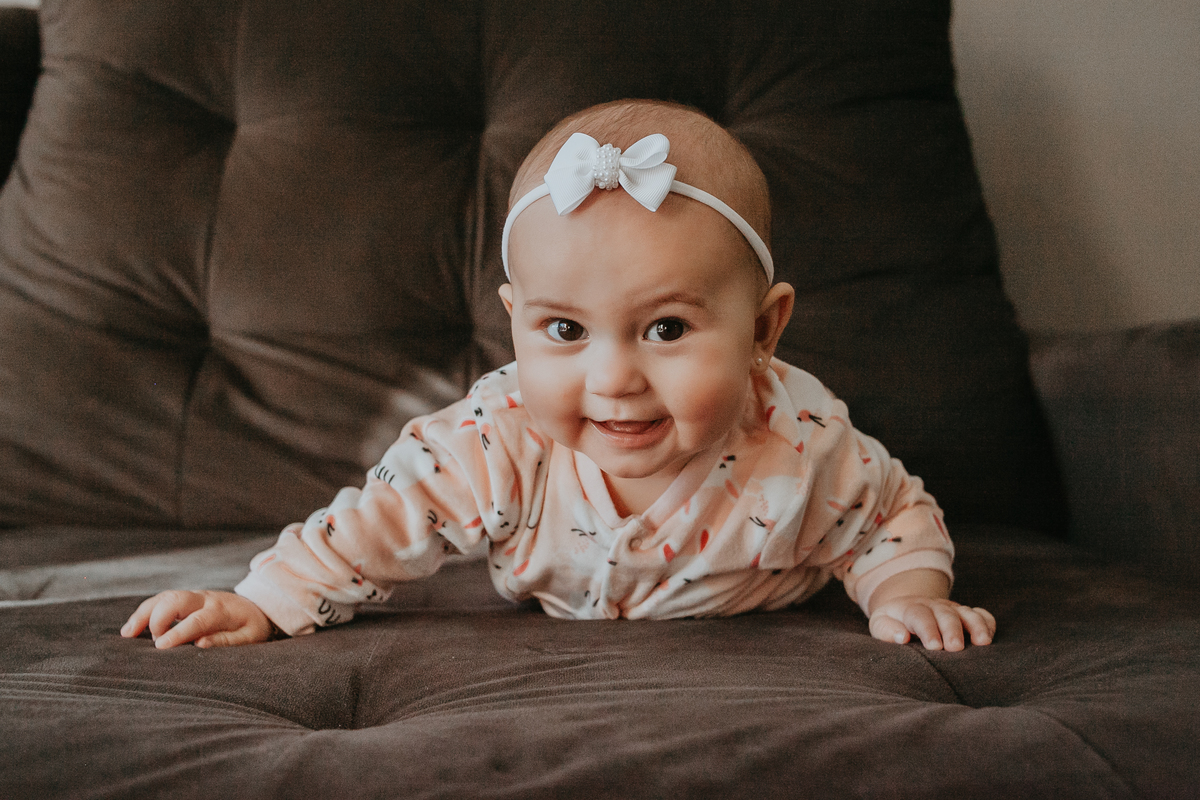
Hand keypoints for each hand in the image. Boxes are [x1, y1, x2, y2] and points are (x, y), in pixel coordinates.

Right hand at [120, 590, 274, 648]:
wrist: (258, 607)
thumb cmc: (253, 627)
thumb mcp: (250, 637)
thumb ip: (227, 641)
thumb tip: (200, 643)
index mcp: (222, 610)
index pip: (196, 620)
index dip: (177, 633)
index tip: (160, 646)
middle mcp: (205, 599)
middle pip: (175, 600)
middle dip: (157, 618)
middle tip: (151, 643)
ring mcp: (193, 597)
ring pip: (164, 597)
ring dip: (144, 613)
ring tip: (126, 634)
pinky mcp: (186, 600)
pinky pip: (162, 601)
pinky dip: (145, 612)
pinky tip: (131, 629)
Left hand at [869, 596, 994, 650]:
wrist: (905, 608)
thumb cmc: (892, 624)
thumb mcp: (880, 625)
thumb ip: (886, 630)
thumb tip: (902, 637)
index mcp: (910, 608)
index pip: (919, 615)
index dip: (928, 630)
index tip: (934, 647)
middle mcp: (933, 606)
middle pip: (945, 614)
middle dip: (952, 630)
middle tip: (956, 648)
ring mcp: (952, 609)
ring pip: (966, 613)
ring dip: (976, 626)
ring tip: (983, 643)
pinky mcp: (965, 614)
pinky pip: (981, 614)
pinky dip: (987, 623)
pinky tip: (990, 637)